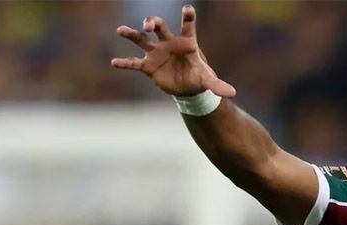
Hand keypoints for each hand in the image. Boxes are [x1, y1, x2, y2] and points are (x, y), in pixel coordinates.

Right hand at [111, 6, 235, 97]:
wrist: (187, 87)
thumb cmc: (198, 77)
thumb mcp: (208, 81)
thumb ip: (217, 85)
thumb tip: (232, 93)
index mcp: (186, 42)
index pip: (188, 26)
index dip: (188, 17)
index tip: (188, 9)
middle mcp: (168, 43)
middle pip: (158, 26)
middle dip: (152, 22)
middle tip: (148, 25)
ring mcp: (156, 52)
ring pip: (141, 39)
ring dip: (131, 34)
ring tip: (121, 30)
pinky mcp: (148, 66)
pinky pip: (134, 63)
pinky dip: (125, 63)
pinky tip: (114, 63)